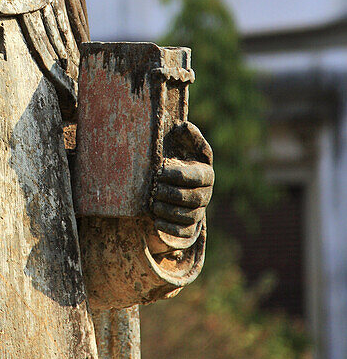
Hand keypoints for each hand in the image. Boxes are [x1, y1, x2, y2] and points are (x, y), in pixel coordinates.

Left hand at [152, 121, 213, 248]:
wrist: (171, 183)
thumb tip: (181, 126)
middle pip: (193, 198)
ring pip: (188, 216)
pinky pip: (183, 231)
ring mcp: (199, 211)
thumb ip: (185, 134)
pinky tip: (156, 221)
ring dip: (169, 211)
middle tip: (154, 189)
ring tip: (153, 204)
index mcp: (206, 173)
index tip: (160, 171)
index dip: (180, 175)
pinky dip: (170, 228)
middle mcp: (206, 194)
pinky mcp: (189, 226)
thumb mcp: (182, 143)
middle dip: (172, 194)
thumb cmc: (176, 158)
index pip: (198, 177)